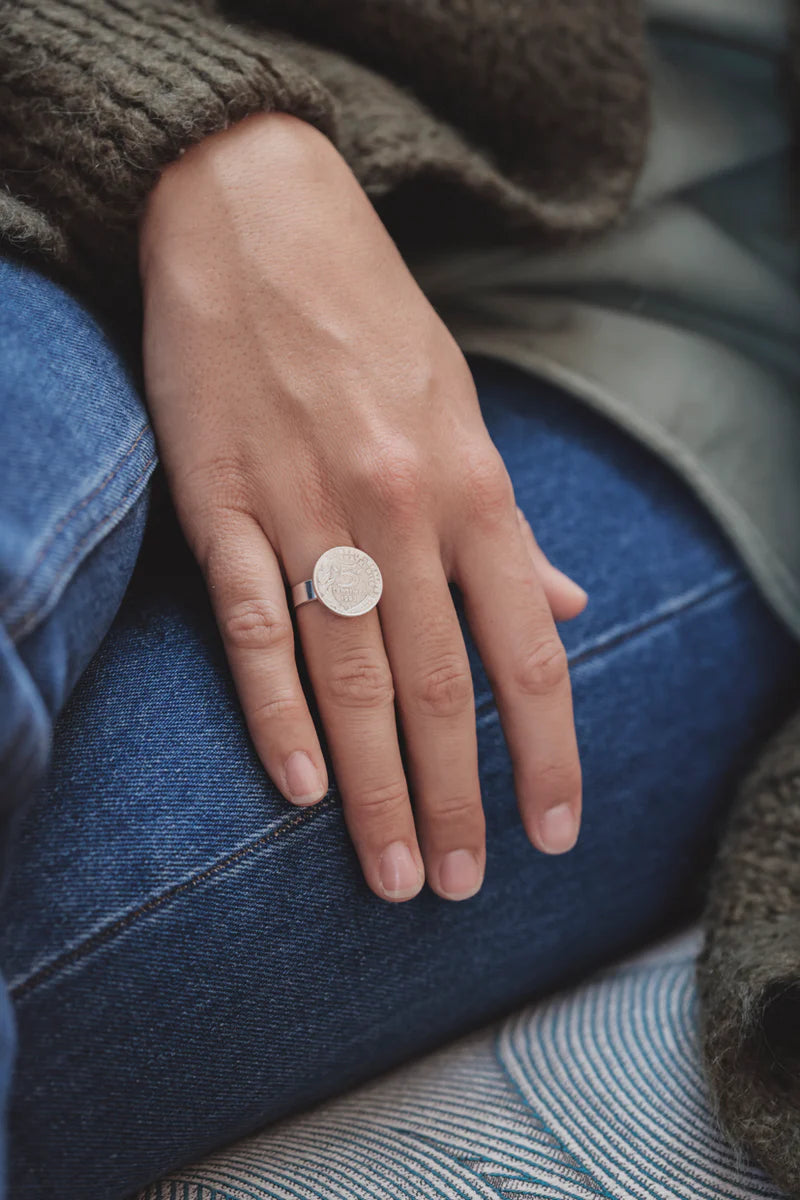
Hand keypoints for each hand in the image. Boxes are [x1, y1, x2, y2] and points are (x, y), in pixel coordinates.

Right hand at [139, 113, 585, 902]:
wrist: (257, 216)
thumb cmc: (370, 321)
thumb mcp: (464, 412)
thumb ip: (510, 526)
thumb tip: (567, 604)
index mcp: (472, 488)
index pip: (526, 652)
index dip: (547, 752)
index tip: (554, 832)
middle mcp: (400, 508)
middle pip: (438, 687)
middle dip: (454, 800)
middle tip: (459, 887)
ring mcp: (306, 505)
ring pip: (351, 675)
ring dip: (374, 788)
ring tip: (393, 873)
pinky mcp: (220, 500)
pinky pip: (254, 622)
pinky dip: (276, 711)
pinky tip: (298, 787)